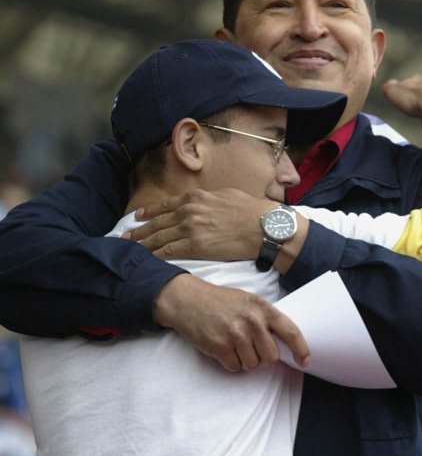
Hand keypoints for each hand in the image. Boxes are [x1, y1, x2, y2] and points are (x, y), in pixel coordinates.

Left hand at [123, 188, 276, 260]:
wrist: (262, 226)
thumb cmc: (251, 211)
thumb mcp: (227, 195)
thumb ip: (210, 199)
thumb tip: (205, 202)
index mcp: (196, 197)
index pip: (166, 205)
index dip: (149, 211)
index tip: (138, 216)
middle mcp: (188, 210)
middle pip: (157, 222)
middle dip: (139, 229)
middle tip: (124, 236)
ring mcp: (189, 228)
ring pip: (158, 237)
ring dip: (141, 243)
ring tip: (129, 248)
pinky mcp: (194, 246)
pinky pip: (167, 252)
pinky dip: (154, 256)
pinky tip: (146, 260)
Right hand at [154, 272, 310, 371]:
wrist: (190, 300)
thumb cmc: (221, 301)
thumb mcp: (248, 302)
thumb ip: (265, 318)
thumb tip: (283, 342)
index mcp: (263, 308)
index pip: (291, 331)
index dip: (301, 349)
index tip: (304, 360)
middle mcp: (252, 321)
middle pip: (271, 356)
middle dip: (263, 357)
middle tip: (251, 347)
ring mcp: (236, 334)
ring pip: (252, 364)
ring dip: (244, 360)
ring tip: (234, 344)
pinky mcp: (220, 346)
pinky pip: (234, 367)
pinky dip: (230, 362)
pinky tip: (223, 348)